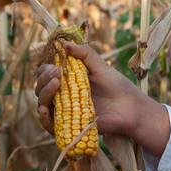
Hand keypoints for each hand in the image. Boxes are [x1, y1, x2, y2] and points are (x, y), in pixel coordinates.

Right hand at [34, 42, 169, 155]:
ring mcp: (64, 112)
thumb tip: (63, 42)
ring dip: (44, 93)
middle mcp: (62, 95)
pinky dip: (44, 118)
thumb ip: (84, 53)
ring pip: (42, 103)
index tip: (55, 65)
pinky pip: (49, 125)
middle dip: (44, 79)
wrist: (129, 108)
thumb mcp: (100, 65)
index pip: (46, 74)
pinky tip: (45, 109)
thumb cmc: (116, 86)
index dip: (45, 69)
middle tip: (57, 74)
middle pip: (40, 88)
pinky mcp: (68, 127)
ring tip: (56, 84)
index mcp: (67, 80)